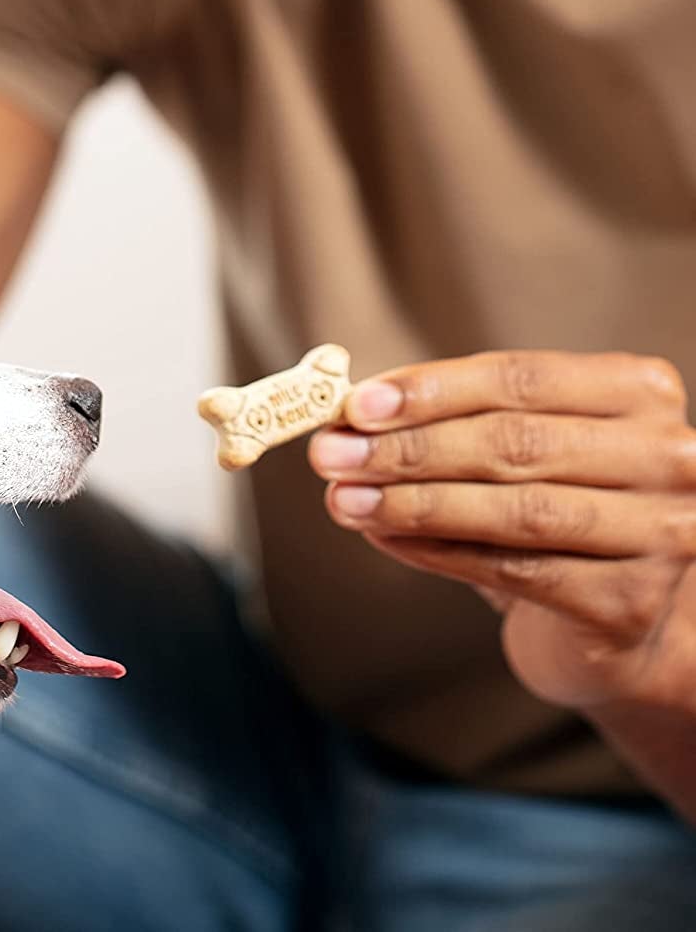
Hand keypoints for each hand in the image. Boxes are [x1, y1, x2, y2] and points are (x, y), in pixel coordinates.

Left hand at [309, 350, 695, 712]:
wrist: (618, 614)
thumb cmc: (554, 500)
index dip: (431, 391)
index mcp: (640, 393)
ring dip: (414, 504)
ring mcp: (663, 534)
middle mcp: (669, 458)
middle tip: (331, 454)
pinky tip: (384, 537)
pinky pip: (516, 570)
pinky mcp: (631, 603)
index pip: (521, 379)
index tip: (356, 405)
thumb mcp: (515, 442)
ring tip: (344, 500)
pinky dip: (438, 552)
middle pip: (517, 443)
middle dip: (410, 449)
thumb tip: (349, 417)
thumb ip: (450, 420)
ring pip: (517, 511)